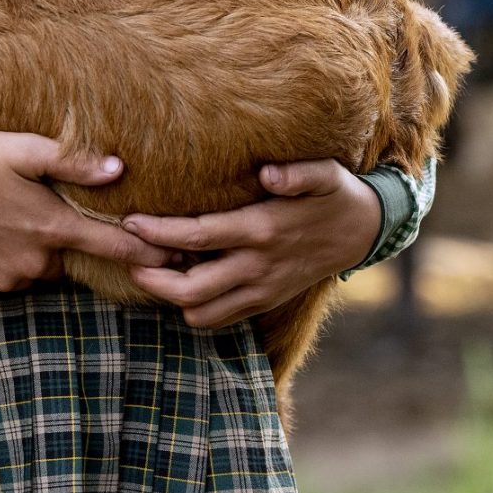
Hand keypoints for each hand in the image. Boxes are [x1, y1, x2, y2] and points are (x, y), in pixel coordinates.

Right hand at [0, 131, 179, 292]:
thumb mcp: (24, 150)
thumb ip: (73, 163)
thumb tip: (118, 169)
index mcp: (53, 226)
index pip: (115, 245)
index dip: (149, 252)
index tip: (179, 257)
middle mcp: (37, 260)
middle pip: (69, 257)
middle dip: (62, 239)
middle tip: (35, 209)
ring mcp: (7, 278)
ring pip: (37, 268)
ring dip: (32, 250)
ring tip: (4, 217)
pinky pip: (4, 276)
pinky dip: (1, 259)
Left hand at [120, 160, 381, 328]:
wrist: (363, 233)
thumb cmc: (334, 195)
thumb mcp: (325, 174)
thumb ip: (297, 174)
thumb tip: (268, 174)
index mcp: (263, 231)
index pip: (197, 236)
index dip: (158, 233)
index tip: (129, 222)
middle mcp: (258, 267)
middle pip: (189, 289)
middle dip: (151, 277)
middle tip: (129, 255)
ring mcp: (261, 291)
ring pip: (200, 312)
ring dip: (171, 295)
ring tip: (155, 267)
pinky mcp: (264, 302)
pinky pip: (218, 319)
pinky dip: (194, 305)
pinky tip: (186, 276)